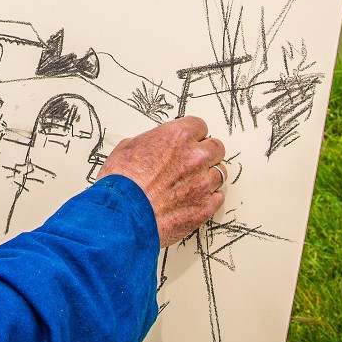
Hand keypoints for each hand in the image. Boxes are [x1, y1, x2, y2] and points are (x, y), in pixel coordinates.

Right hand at [99, 116, 225, 246]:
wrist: (122, 216)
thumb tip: (152, 146)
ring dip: (208, 176)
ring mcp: (202, 183)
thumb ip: (151, 142)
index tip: (189, 141)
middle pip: (217, 147)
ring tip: (193, 183)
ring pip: (220, 173)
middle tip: (194, 161)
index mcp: (177, 136)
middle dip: (206, 153)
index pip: (200, 126)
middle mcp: (195, 157)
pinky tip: (196, 199)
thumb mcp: (128, 148)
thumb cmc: (121, 184)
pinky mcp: (205, 208)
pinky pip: (219, 197)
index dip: (193, 135)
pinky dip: (209, 198)